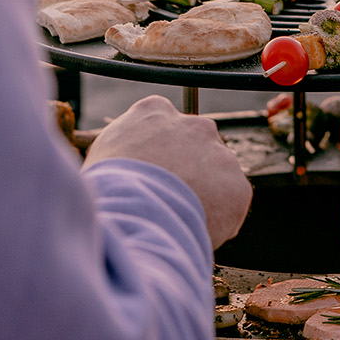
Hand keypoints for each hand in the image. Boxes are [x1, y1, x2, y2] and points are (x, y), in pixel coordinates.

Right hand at [85, 95, 252, 246]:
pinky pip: (230, 203)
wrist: (134, 216)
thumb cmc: (108, 191)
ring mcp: (220, 153)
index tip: (154, 171)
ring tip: (178, 218)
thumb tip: (123, 163)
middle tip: (168, 198)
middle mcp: (194, 125)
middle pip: (196, 145)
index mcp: (154, 111)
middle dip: (188, 169)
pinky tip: (194, 228)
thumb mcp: (102, 156)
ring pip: (217, 174)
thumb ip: (124, 149)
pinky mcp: (237, 186)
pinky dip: (219, 218)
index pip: (164, 123)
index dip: (160, 152)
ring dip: (205, 193)